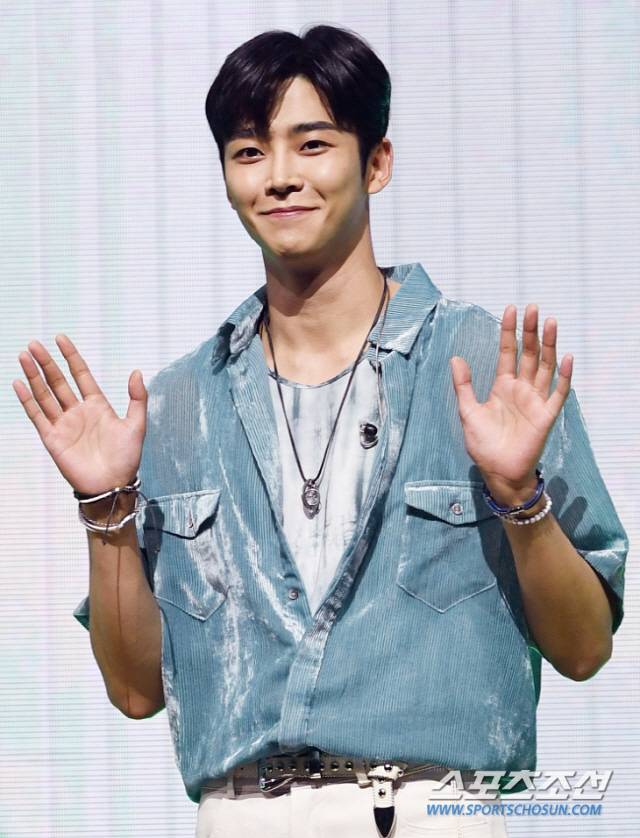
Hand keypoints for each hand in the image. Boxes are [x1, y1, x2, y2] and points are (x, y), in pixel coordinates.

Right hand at [13, 335, 146, 495]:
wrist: (113, 484)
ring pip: (45, 394)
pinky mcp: (52, 438)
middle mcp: (78, 412)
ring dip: (34, 376)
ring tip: (24, 356)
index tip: (60, 338)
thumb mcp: (137, 424)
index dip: (71, 356)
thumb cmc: (127, 457)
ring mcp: (64, 424)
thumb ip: (137, 398)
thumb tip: (137, 371)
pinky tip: (19, 383)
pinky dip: (27, 399)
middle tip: (34, 344)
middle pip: (58, 381)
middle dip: (46, 362)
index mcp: (97, 405)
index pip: (80, 375)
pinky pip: (37, 415)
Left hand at [449, 303, 572, 505]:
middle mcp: (521, 389)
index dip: (509, 332)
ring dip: (548, 345)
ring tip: (550, 323)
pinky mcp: (547, 415)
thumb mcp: (468, 411)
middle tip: (533, 308)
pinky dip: (564, 376)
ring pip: (545, 366)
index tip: (511, 310)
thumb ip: (463, 385)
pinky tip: (567, 358)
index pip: (508, 352)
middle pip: (529, 354)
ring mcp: (536, 400)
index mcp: (503, 386)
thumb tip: (456, 358)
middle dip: (530, 331)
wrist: (498, 471)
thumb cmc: (483, 444)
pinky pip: (558, 392)